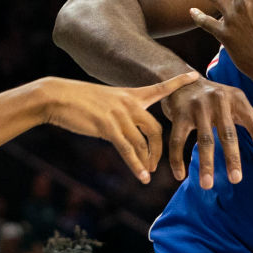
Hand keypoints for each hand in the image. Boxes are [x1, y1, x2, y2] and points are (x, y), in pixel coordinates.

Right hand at [41, 71, 199, 182]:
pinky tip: (142, 176)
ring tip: (148, 174)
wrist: (56, 97)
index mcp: (130, 95)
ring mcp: (119, 115)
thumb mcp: (105, 101)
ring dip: (147, 161)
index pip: (159, 87)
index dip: (178, 82)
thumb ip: (121, 113)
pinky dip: (136, 165)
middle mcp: (129, 103)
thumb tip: (128, 130)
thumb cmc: (77, 100)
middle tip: (156, 164)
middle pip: (156, 129)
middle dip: (159, 150)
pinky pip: (128, 149)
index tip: (195, 75)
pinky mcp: (107, 127)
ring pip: (143, 142)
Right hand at [161, 77, 252, 188]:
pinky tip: (180, 175)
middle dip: (232, 158)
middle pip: (228, 133)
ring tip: (207, 185)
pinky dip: (177, 159)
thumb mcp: (239, 106)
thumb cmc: (216, 98)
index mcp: (238, 99)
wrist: (183, 81)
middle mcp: (219, 100)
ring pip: (203, 139)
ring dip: (205, 164)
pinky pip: (177, 140)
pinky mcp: (179, 113)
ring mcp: (198, 106)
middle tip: (236, 180)